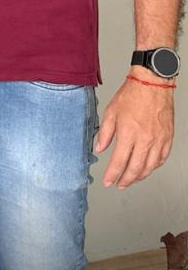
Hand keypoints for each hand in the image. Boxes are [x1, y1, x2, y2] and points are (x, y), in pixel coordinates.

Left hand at [95, 72, 174, 188]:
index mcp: (129, 134)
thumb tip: (100, 148)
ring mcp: (159, 140)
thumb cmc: (132, 95)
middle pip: (136, 168)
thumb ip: (105, 133)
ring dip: (141, 176)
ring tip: (132, 179)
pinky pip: (162, 158)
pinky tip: (148, 168)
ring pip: (151, 166)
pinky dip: (155, 166)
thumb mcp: (110, 113)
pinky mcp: (168, 138)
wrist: (152, 84)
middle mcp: (145, 140)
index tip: (108, 181)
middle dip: (126, 180)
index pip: (119, 162)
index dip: (112, 175)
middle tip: (119, 184)